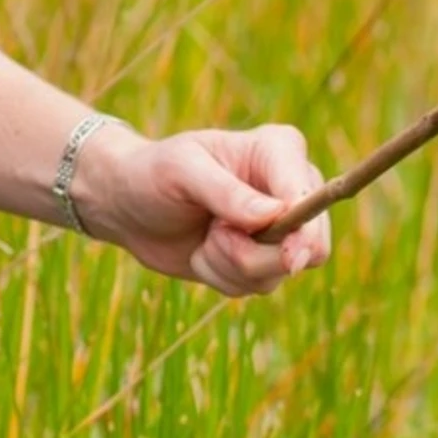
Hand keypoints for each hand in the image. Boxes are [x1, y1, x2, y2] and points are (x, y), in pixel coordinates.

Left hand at [77, 122, 331, 295]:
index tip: (286, 252)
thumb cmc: (151, 173)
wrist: (126, 205)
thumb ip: (225, 191)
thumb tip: (274, 215)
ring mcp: (280, 228)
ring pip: (281, 271)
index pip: (311, 196)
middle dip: (256, 253)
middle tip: (215, 236)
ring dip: (231, 263)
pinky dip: (222, 276)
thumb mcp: (180, 171)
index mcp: (279, 150)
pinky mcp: (263, 260)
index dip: (303, 230)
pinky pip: (256, 286)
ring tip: (205, 235)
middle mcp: (289, 189)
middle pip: (312, 245)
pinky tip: (202, 252)